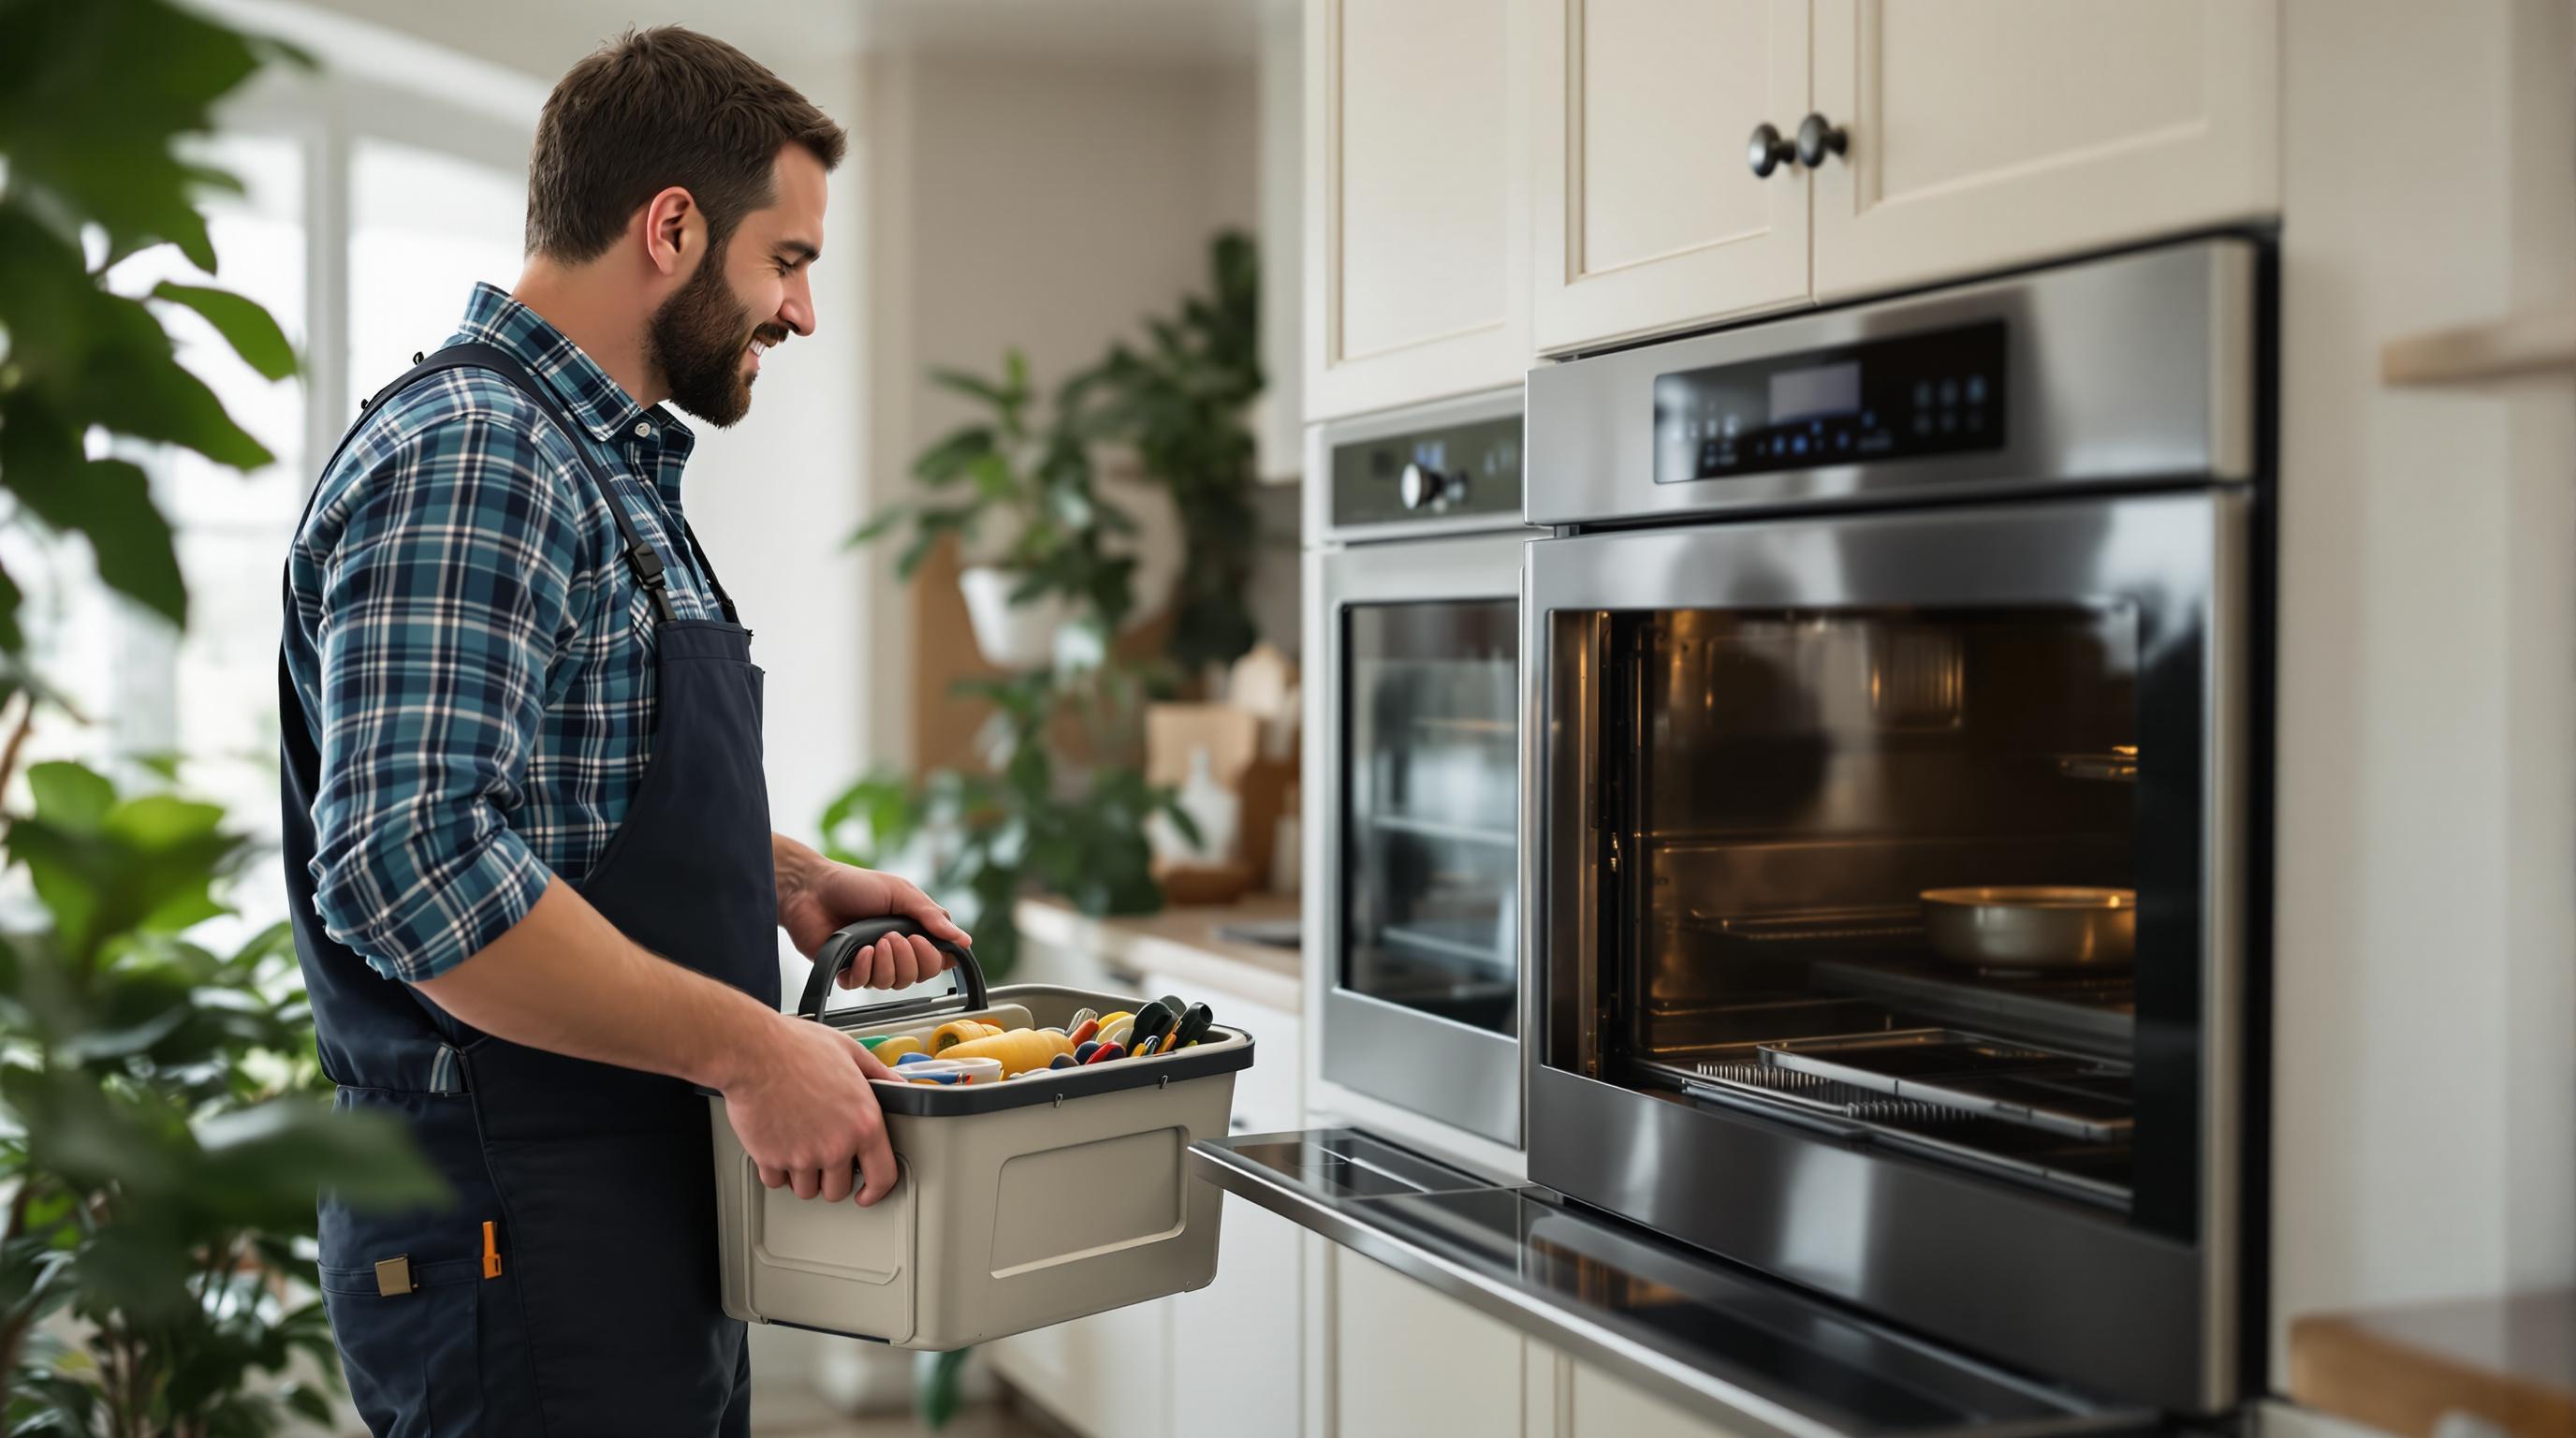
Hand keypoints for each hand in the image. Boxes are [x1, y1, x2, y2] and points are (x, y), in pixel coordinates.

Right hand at [724, 1013, 901, 1203]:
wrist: (753, 1051)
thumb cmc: (797, 1047)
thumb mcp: (851, 1052)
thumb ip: (879, 1074)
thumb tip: (897, 1085)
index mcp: (863, 1123)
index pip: (882, 1177)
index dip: (876, 1191)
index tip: (867, 1194)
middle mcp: (835, 1145)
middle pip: (838, 1190)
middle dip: (832, 1178)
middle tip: (824, 1157)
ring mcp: (802, 1156)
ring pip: (806, 1190)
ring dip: (803, 1175)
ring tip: (799, 1146)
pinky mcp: (771, 1159)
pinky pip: (776, 1181)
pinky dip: (776, 1170)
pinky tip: (778, 1146)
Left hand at [773, 835, 972, 989]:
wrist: (811, 890)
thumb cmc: (856, 885)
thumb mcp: (901, 892)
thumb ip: (931, 917)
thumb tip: (965, 940)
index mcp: (913, 930)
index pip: (938, 959)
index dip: (935, 958)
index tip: (922, 940)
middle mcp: (896, 950)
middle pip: (918, 975)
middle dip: (908, 958)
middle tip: (893, 936)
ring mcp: (873, 962)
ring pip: (893, 983)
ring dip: (886, 963)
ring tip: (874, 941)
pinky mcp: (849, 971)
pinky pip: (865, 985)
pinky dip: (864, 968)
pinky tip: (858, 951)